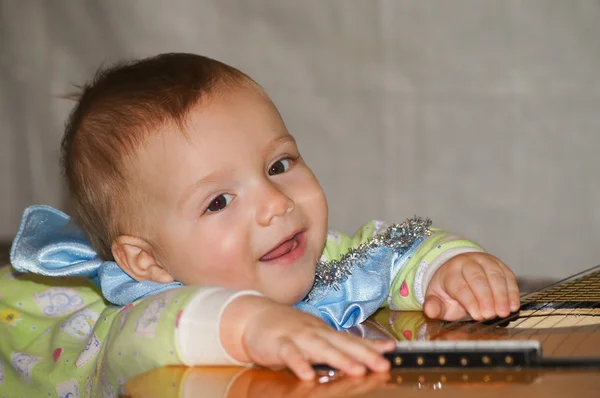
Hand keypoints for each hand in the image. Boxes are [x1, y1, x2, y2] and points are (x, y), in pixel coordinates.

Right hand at [220, 295, 395, 379]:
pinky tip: (308, 375)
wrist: (255, 316)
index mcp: (326, 333)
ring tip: (356, 371)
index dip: (371, 348)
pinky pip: (289, 355)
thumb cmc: (292, 330)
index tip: (391, 355)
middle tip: (382, 366)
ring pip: (320, 348)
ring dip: (339, 359)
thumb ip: (349, 343)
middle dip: (363, 355)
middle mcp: (315, 333)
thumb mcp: (321, 335)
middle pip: (342, 343)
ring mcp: (297, 337)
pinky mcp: (278, 344)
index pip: (352, 340)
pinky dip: (299, 364)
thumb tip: (384, 347)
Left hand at [423, 252, 519, 320]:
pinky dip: (512, 290)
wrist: (459, 271)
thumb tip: (429, 311)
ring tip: (505, 312)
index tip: (478, 316)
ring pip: (495, 275)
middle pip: (478, 278)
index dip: (470, 301)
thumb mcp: (437, 299)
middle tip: (493, 315)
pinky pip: (507, 275)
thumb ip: (434, 306)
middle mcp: (467, 262)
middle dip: (486, 297)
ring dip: (501, 294)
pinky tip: (513, 305)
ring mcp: (484, 261)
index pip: (460, 286)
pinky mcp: (499, 264)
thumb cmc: (449, 290)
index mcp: (450, 272)